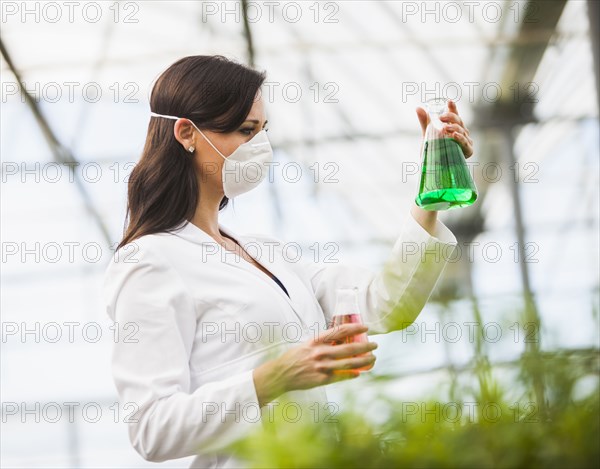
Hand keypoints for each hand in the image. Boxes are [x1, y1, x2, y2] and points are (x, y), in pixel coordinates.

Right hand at [253, 323, 377, 405]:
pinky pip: (341, 376)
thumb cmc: (294, 357)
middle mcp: (320, 352)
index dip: (355, 328)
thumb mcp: (307, 344)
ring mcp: (322, 366)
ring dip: (364, 361)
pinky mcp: (322, 379)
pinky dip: (351, 375)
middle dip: (365, 346)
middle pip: (349, 348)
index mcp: (316, 340)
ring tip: (373, 358)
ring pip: (349, 363)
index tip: (366, 327)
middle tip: (375, 345)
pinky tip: (359, 373)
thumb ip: (322, 342)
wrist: (281, 374)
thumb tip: (341, 340)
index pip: (339, 331)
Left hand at [416, 99, 473, 157]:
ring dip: (455, 128)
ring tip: (446, 127)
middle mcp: (461, 132)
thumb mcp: (428, 134)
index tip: (449, 102)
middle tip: (441, 117)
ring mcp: (466, 141)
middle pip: (459, 121)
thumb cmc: (434, 150)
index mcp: (454, 126)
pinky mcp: (468, 151)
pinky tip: (455, 136)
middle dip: (451, 117)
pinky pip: (465, 143)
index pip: (455, 115)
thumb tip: (418, 107)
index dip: (453, 108)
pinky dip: (461, 139)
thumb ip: (424, 122)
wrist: (434, 168)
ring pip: (462, 131)